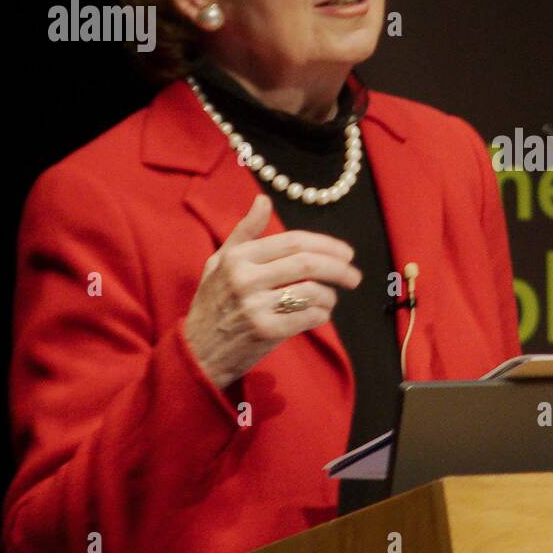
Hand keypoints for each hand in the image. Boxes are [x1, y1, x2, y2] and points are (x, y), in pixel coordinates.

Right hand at [183, 193, 361, 389]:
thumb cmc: (212, 304)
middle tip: (354, 276)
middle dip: (339, 268)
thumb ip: (244, 232)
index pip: (294, 241)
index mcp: (238, 257)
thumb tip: (263, 200)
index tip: (346, 253)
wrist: (197, 353)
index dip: (326, 244)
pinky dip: (321, 315)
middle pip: (308, 264)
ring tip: (331, 299)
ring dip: (330, 296)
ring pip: (312, 291)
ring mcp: (255, 305)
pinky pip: (308, 317)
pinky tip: (320, 315)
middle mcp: (245, 278)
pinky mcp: (265, 331)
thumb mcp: (219, 262)